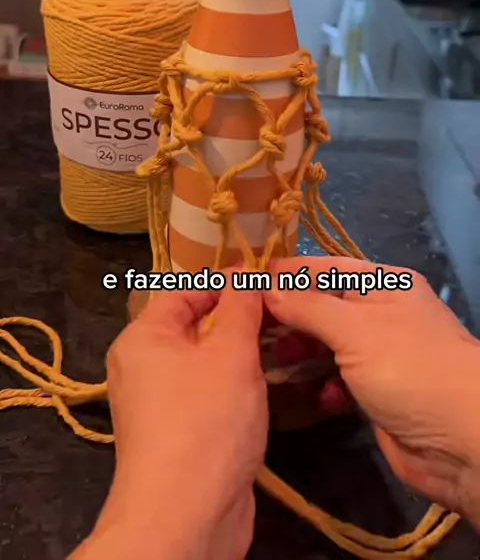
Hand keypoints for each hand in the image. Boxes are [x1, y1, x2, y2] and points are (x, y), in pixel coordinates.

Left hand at [72, 284, 266, 559]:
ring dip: (244, 352)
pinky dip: (238, 385)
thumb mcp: (230, 353)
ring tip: (289, 342)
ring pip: (206, 361)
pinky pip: (209, 394)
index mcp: (143, 337)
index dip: (225, 281)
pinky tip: (273, 383)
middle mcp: (144, 366)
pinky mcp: (181, 433)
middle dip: (240, 317)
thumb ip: (241, 306)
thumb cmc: (206, 421)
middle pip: (195, 325)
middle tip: (286, 311)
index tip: (268, 279)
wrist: (186, 517)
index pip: (184, 289)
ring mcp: (161, 403)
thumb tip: (246, 270)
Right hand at [265, 256, 479, 525]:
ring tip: (268, 362)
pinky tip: (312, 397)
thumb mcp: (356, 329)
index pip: (325, 268)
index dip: (287, 273)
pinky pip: (338, 380)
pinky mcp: (375, 393)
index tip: (243, 282)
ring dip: (300, 353)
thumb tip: (266, 285)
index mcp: (383, 285)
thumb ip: (309, 306)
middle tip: (246, 328)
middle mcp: (380, 314)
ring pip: (326, 345)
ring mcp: (378, 355)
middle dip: (288, 316)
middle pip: (323, 306)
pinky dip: (323, 386)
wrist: (464, 441)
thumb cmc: (410, 369)